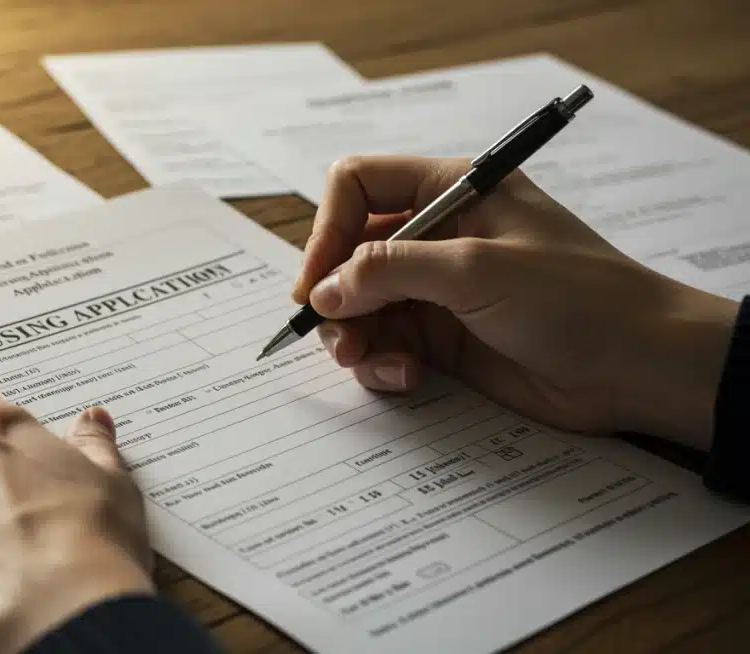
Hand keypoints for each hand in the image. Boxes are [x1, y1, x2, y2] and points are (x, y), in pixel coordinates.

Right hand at [293, 155, 736, 450]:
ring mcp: (438, 289)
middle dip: (336, 295)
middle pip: (349, 253)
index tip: (317, 281)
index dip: (328, 228)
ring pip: (360, 305)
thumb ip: (390, 271)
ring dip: (354, 337)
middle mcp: (437, 236)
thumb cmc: (575, 298)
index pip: (359, 186)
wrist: (638, 367)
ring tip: (370, 364)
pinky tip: (407, 378)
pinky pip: (386, 345)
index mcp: (451, 191)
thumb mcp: (477, 270)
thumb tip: (324, 291)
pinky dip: (383, 363)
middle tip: (337, 336)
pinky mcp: (443, 338)